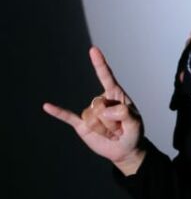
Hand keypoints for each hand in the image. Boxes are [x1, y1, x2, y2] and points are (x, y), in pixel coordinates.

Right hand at [43, 46, 145, 174]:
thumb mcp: (136, 123)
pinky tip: (47, 106)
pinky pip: (68, 117)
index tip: (93, 50)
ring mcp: (91, 112)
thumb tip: (104, 111)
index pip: (106, 77)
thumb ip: (125, 114)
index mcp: (116, 94)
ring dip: (104, 130)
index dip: (99, 64)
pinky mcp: (82, 124)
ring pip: (92, 118)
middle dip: (113, 122)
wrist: (125, 149)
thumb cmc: (133, 132)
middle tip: (120, 129)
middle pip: (100, 106)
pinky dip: (58, 112)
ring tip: (111, 132)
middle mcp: (101, 100)